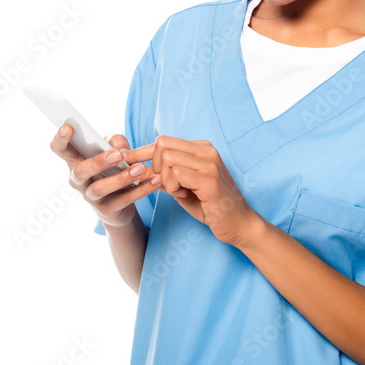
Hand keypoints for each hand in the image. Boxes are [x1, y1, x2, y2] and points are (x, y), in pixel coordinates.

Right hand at [49, 124, 160, 228]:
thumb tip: (119, 148)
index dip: (60, 139)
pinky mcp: (107, 210)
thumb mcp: (114, 151)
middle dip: (98, 162)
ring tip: (140, 169)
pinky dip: (141, 190)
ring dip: (121, 178)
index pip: (60, 150)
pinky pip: (123, 200)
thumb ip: (116, 143)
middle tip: (117, 155)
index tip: (68, 127)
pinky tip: (154, 180)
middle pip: (80, 171)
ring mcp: (90, 197)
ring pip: (100, 188)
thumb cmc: (113, 169)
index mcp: (76, 161)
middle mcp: (78, 180)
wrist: (119, 205)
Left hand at [123, 136, 259, 246]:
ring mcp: (210, 163)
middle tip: (166, 184)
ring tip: (178, 191)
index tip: (126, 160)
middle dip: (155, 166)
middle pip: (162, 145)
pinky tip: (183, 195)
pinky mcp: (210, 179)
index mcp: (201, 148)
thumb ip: (163, 175)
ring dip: (165, 180)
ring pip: (167, 158)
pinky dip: (172, 187)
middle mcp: (207, 150)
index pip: (163, 140)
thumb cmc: (209, 205)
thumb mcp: (181, 187)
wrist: (238, 224)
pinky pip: (176, 174)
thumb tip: (137, 167)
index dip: (142, 151)